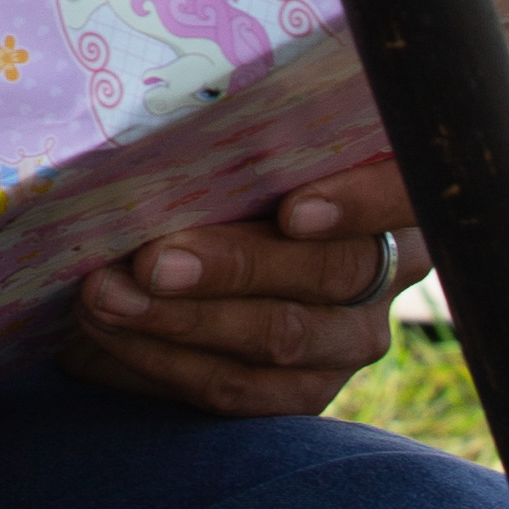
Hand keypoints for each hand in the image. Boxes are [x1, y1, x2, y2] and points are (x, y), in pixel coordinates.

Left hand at [59, 158, 426, 418]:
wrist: (196, 244)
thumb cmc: (225, 156)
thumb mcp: (248, 134)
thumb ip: (239, 133)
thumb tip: (167, 116)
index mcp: (390, 187)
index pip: (404, 191)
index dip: (361, 202)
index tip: (293, 209)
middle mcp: (386, 267)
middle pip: (328, 273)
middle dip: (232, 268)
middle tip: (152, 260)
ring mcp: (350, 337)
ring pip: (278, 337)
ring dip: (180, 320)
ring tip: (104, 297)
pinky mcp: (303, 391)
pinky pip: (238, 389)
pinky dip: (163, 361)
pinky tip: (107, 333)